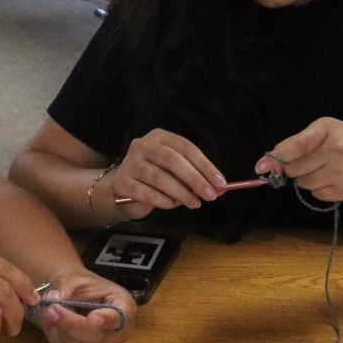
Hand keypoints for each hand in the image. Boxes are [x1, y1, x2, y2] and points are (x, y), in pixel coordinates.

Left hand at [32, 268, 135, 342]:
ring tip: (46, 314)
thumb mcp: (74, 277)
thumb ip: (64, 285)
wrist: (77, 296)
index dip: (106, 319)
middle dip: (71, 324)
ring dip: (61, 334)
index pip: (119, 317)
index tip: (92, 318)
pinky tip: (50, 328)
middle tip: (50, 309)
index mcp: (125, 306)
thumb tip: (54, 298)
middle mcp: (121, 332)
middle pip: (98, 336)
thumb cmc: (82, 285)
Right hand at [109, 129, 226, 219]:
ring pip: (159, 178)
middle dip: (195, 179)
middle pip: (172, 159)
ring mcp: (130, 163)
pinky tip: (173, 205)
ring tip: (195, 203)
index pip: (186, 147)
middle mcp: (143, 145)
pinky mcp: (122, 182)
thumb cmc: (155, 178)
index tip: (220, 182)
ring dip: (181, 193)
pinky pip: (147, 193)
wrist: (123, 189)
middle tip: (210, 195)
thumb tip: (219, 188)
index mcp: (160, 137)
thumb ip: (195, 177)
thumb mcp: (176, 173)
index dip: (205, 165)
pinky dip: (164, 201)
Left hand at [254, 117, 342, 203]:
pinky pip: (318, 194)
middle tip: (308, 162)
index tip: (261, 167)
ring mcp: (342, 173)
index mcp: (328, 131)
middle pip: (295, 169)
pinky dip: (319, 188)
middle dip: (293, 168)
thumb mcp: (327, 130)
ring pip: (304, 183)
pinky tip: (334, 178)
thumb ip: (298, 142)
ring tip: (324, 168)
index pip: (296, 146)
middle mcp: (336, 151)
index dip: (277, 158)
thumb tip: (270, 159)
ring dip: (306, 178)